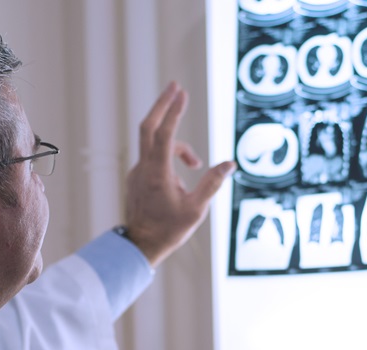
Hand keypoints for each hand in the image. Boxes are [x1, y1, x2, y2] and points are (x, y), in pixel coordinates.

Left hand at [123, 82, 235, 267]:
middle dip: (162, 105)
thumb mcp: (197, 209)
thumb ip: (212, 183)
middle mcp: (143, 168)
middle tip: (175, 86)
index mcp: (157, 174)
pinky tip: (180, 180)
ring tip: (196, 163)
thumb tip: (229, 164)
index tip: (181, 92)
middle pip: (149, 126)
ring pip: (156, 146)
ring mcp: (137, 172)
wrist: (140, 247)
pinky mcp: (137, 178)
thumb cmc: (169, 230)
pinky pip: (153, 159)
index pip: (165, 134)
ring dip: (178, 145)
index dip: (174, 111)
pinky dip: (169, 158)